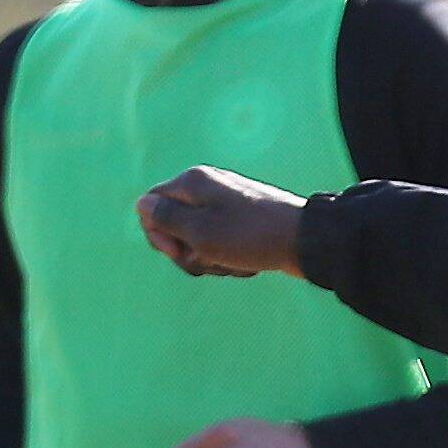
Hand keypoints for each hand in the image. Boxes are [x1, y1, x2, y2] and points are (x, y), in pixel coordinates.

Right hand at [135, 166, 308, 279]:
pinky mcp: (243, 221)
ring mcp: (226, 204)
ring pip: (198, 240)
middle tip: (211, 260)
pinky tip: (247, 265)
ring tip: (235, 264)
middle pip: (174, 226)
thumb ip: (166, 218)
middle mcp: (207, 187)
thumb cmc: (250, 237)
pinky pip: (221, 244)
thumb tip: (142, 204)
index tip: (179, 251)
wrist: (306, 241)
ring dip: (211, 260)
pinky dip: (229, 259)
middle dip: (187, 252)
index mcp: (192, 182)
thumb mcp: (200, 232)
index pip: (150, 206)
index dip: (158, 235)